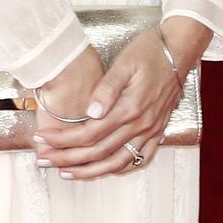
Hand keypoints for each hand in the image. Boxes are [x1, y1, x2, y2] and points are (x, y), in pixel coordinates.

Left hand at [32, 17, 209, 180]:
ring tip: (66, 172)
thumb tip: (90, 111)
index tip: (42, 140)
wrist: (179, 50)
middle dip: (67, 159)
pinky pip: (140, 159)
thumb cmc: (150, 52)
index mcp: (129, 109)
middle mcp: (141, 125)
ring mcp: (151, 131)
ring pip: (117, 162)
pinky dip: (119, 169)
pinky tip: (104, 170)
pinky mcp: (158, 131)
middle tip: (43, 161)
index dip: (62, 140)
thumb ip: (107, 89)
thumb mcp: (124, 63)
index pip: (89, 133)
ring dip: (90, 171)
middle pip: (98, 152)